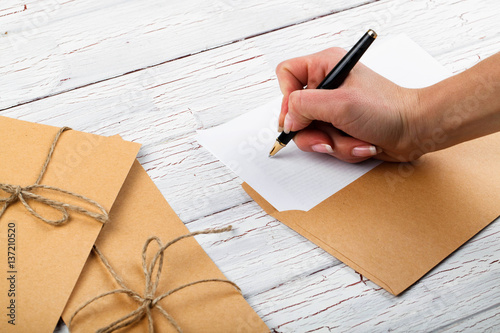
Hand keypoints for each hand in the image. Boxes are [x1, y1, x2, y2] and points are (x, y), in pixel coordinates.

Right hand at [276, 47, 423, 162]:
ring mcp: (333, 109)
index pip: (286, 74)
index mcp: (326, 66)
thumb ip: (304, 106)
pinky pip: (326, 143)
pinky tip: (361, 144)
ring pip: (310, 133)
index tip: (298, 116)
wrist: (415, 130)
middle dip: (313, 131)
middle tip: (327, 138)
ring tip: (353, 140)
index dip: (286, 98)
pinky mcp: (340, 127)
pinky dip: (343, 149)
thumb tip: (287, 119)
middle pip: (295, 112)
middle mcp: (327, 86)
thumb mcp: (340, 104)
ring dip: (332, 143)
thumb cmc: (387, 109)